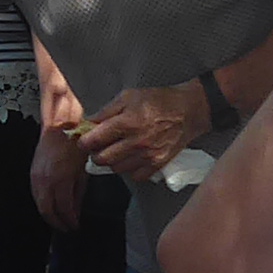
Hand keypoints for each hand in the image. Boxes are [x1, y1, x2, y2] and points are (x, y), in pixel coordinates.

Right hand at [30, 125, 90, 233]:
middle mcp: (45, 180)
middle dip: (56, 222)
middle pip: (47, 210)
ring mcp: (36, 177)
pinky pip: (36, 194)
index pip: (64, 208)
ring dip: (48, 214)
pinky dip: (43, 203)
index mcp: (61, 179)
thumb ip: (78, 194)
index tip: (75, 226)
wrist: (59, 128)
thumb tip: (76, 210)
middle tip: (66, 228)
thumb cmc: (75, 145)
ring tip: (59, 220)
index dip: (70, 220)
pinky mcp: (32, 173)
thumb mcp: (83, 171)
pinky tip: (51, 205)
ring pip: (39, 204)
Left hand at [76, 85, 201, 180]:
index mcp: (127, 122)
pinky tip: (130, 158)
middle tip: (97, 147)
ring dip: (111, 162)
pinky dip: (129, 169)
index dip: (83, 142)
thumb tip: (88, 124)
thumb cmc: (158, 101)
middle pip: (102, 159)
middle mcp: (136, 142)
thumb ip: (106, 112)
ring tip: (115, 150)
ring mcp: (148, 155)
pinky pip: (135, 176)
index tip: (83, 140)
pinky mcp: (158, 164)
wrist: (189, 111)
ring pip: (116, 169)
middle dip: (94, 154)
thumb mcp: (128, 97)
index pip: (94, 140)